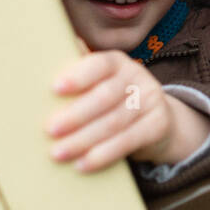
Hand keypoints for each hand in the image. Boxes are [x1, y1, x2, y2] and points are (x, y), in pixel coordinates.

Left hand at [46, 51, 209, 171]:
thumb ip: (79, 71)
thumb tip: (55, 45)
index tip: (55, 88)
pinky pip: (128, 141)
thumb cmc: (114, 101)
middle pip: (105, 96)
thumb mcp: (100, 83)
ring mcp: (151, 100)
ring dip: (83, 140)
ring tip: (59, 153)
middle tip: (50, 130)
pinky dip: (103, 155)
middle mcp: (137, 76)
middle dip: (76, 114)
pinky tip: (82, 164)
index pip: (99, 64)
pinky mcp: (159, 125)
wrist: (158, 122)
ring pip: (114, 122)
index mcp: (117, 62)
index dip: (79, 76)